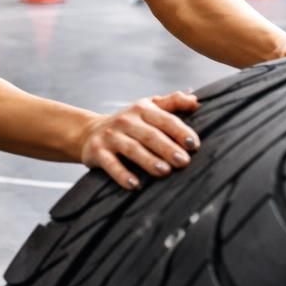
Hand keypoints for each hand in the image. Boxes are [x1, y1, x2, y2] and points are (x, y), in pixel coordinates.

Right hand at [79, 91, 199, 189]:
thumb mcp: (148, 107)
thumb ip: (173, 102)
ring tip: (164, 171)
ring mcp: (111, 136)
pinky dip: (122, 174)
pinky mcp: (97, 152)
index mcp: (142, 109)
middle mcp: (126, 121)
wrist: (89, 132)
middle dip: (168, 148)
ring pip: (132, 149)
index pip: (164, 119)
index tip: (194, 145)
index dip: (180, 131)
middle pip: (150, 135)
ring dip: (149, 160)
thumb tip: (196, 101)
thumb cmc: (128, 123)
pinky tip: (134, 185)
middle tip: (184, 161)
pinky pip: (110, 164)